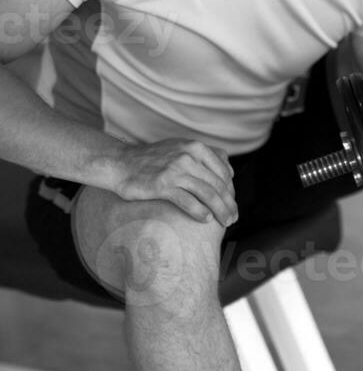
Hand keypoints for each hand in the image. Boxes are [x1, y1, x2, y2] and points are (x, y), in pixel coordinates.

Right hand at [112, 139, 236, 225]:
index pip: (223, 171)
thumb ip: (205, 156)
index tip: (232, 203)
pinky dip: (200, 212)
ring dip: (220, 210)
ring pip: (207, 193)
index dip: (231, 190)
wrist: (122, 163)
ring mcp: (175, 170)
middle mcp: (188, 156)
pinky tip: (206, 220)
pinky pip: (188, 201)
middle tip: (233, 218)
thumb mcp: (181, 148)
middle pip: (217, 184)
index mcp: (196, 147)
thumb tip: (231, 172)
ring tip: (225, 222)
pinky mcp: (162, 185)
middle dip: (229, 203)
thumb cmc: (154, 159)